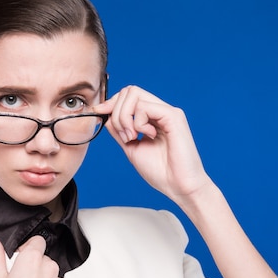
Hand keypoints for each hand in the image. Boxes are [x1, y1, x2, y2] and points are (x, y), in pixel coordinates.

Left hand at [93, 85, 211, 203]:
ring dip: (124, 118)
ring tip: (132, 137)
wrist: (179, 186)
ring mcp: (168, 112)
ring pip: (134, 95)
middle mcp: (160, 111)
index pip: (128, 96)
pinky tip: (147, 136)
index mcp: (152, 118)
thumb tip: (106, 116)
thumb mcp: (131, 148)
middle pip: (129, 91)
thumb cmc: (161, 172)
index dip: (111, 103)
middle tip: (124, 135)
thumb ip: (120, 131)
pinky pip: (144, 107)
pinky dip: (137, 122)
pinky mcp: (174, 116)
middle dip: (116, 112)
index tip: (98, 113)